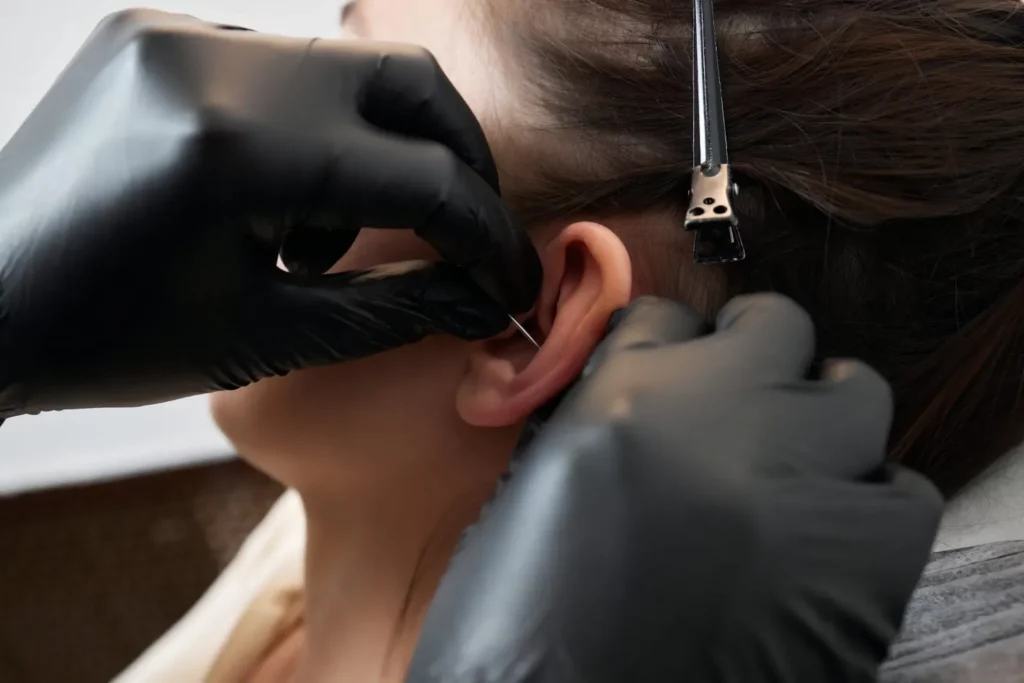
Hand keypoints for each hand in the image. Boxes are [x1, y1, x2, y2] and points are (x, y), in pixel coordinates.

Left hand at [0, 9, 538, 415]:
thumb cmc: (111, 340)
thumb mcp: (269, 339)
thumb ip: (397, 310)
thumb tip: (488, 301)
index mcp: (241, 153)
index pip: (423, 181)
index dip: (487, 239)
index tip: (513, 283)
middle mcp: (217, 63)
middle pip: (410, 85)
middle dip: (460, 166)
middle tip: (466, 233)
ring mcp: (181, 33)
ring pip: (351, 72)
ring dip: (379, 153)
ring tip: (314, 241)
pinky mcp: (158, 30)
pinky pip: (281, 66)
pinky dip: (312, 131)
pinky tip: (267, 200)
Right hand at [407, 294, 941, 682]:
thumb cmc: (526, 616)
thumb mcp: (534, 486)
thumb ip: (598, 414)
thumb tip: (651, 382)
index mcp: (623, 396)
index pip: (670, 315)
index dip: (674, 342)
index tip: (677, 365)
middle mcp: (718, 417)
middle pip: (775, 325)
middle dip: (755, 352)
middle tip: (740, 398)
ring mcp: (797, 483)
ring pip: (855, 393)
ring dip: (821, 418)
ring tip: (791, 461)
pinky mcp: (856, 563)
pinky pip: (901, 493)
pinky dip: (870, 501)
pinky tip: (827, 526)